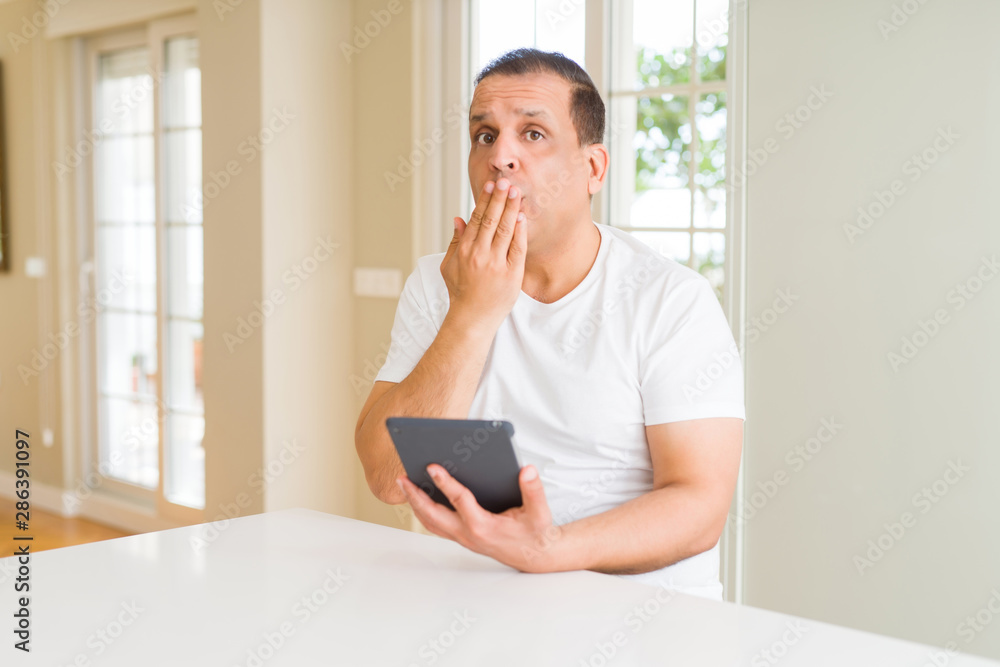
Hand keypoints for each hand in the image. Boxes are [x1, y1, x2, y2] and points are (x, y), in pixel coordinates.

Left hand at [396, 463, 564, 573]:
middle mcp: (468, 534)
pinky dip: (424, 511)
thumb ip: (534, 491)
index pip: (459, 501)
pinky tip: (420, 497)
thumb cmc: (535, 534)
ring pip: (431, 522)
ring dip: (415, 504)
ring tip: (404, 483)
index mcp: (484, 527)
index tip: (432, 466)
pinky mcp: (462, 537)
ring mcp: (463, 538)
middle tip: (402, 477)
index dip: (445, 483)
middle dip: (415, 496)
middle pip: (433, 515)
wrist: (535, 556)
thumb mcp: (540, 513)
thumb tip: (527, 471)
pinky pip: (436, 525)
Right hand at [440, 178, 527, 334]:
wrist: (472, 319)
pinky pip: (518, 247)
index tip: (491, 186)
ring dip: (512, 209)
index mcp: (465, 251)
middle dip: (500, 199)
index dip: (485, 201)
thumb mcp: (449, 266)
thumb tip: (459, 218)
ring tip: (516, 193)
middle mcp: (480, 255)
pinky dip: (520, 231)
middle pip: (492, 220)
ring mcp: (497, 264)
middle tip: (506, 182)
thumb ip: (455, 241)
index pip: (477, 219)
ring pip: (506, 230)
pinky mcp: (511, 273)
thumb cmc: (460, 292)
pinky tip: (522, 217)